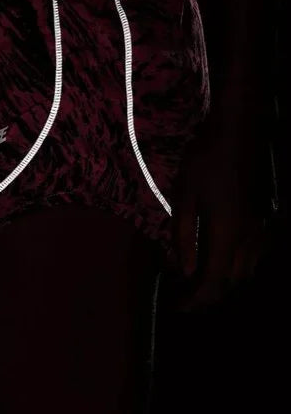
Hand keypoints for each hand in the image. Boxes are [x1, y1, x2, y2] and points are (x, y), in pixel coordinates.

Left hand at [168, 121, 267, 312]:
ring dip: (222, 282)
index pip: (213, 282)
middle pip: (232, 282)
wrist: (236, 134)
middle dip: (208, 295)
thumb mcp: (184, 198)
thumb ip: (184, 236)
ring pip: (245, 271)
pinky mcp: (264, 219)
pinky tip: (217, 258)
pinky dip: (234, 266)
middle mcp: (250, 238)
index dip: (196, 300)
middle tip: (184, 295)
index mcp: (227, 234)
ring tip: (196, 280)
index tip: (179, 307)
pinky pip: (252, 256)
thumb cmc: (204, 163)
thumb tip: (184, 271)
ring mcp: (261, 229)